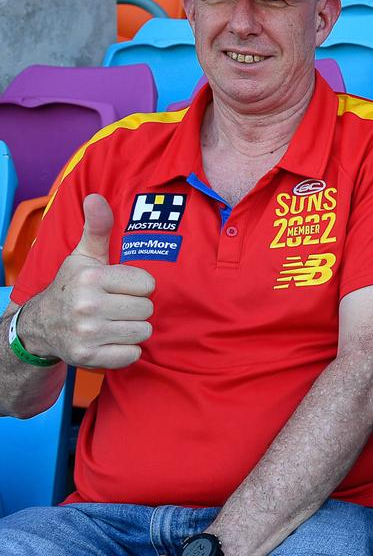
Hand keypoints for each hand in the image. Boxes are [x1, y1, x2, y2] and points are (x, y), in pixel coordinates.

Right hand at [22, 194, 154, 367]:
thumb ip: (98, 228)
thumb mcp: (84, 256)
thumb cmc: (73, 286)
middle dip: (135, 308)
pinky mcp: (88, 357)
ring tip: (113, 322)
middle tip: (115, 306)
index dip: (137, 287)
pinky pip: (132, 354)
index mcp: (91, 278)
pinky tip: (109, 340)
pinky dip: (125, 350)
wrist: (41, 326)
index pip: (148, 285)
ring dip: (132, 329)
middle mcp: (87, 305)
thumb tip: (96, 198)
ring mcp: (87, 333)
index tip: (119, 287)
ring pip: (143, 332)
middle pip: (147, 309)